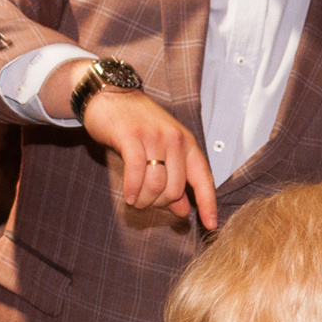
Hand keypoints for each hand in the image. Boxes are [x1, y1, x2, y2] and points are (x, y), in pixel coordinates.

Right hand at [76, 78, 217, 229]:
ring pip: (156, 184)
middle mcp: (175, 139)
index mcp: (187, 143)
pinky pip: (136, 172)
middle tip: (145, 202)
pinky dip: (132, 190)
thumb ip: (174, 180)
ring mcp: (154, 137)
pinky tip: (128, 196)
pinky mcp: (131, 136)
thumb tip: (184, 211)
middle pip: (174, 189)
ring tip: (135, 199)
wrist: (111, 95)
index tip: (211, 225)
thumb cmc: (136, 125)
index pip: (204, 178)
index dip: (209, 204)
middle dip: (159, 204)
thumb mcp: (162, 150)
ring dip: (143, 200)